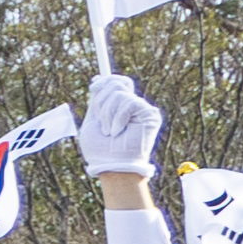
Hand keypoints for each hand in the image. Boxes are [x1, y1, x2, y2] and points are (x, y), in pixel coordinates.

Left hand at [79, 67, 163, 185]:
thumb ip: (97, 100)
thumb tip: (97, 78)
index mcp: (117, 107)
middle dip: (101, 101)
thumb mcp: (92, 120)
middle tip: (100, 121)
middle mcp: (131, 105)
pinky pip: (128, 102)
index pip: (115, 82)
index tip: (93, 87)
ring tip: (109, 132)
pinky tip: (118, 132)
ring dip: (107, 114)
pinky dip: (117, 118)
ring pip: (119, 93)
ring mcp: (141, 109)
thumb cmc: (100, 149)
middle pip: (116, 82)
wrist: (111, 165)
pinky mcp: (150, 114)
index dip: (103, 81)